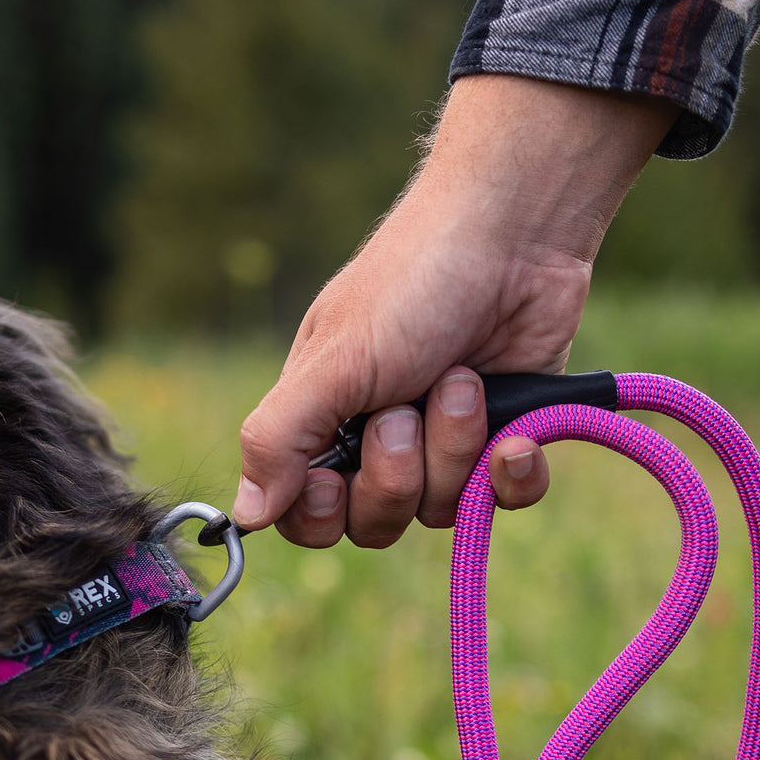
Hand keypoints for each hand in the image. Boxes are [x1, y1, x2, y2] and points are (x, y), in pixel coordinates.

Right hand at [234, 75, 679, 546]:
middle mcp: (375, 442)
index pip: (301, 514)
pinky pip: (505, 502)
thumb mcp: (332, 363)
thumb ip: (278, 438)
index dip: (318, 514)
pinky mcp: (502, 440)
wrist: (513, 236)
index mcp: (320, 422)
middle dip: (394, 470)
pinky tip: (516, 437)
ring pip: (439, 509)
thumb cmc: (409, 285)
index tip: (333, 478)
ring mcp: (441, 444)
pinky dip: (511, 472)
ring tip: (462, 378)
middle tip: (402, 406)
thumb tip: (243, 516)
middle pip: (372, 523)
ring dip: (453, 444)